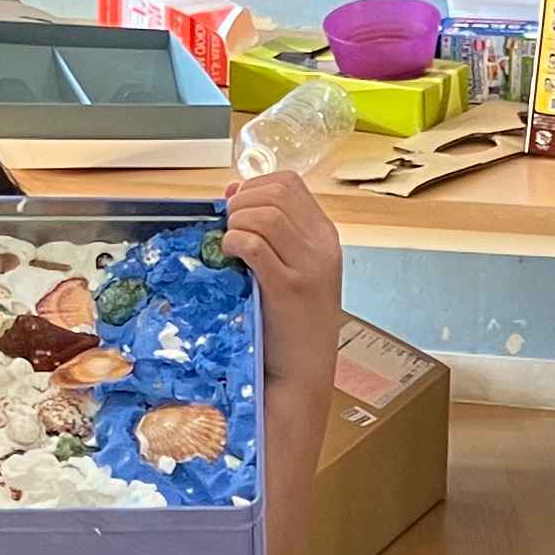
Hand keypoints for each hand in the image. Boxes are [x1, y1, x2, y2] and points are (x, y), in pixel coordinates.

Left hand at [224, 171, 345, 385]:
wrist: (302, 371)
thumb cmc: (291, 321)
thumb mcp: (292, 268)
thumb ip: (270, 230)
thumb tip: (233, 190)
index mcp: (324, 236)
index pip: (289, 183)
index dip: (254, 186)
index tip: (237, 208)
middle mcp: (322, 246)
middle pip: (275, 193)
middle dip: (241, 204)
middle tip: (229, 229)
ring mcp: (308, 267)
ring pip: (264, 214)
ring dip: (236, 223)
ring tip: (229, 245)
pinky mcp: (288, 289)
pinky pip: (254, 245)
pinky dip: (234, 243)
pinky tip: (229, 257)